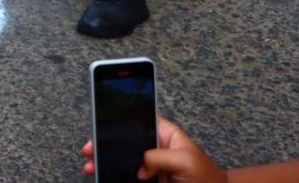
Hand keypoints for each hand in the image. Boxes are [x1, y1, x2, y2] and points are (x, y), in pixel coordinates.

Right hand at [82, 118, 226, 182]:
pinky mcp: (151, 182)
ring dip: (106, 162)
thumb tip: (139, 163)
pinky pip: (129, 177)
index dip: (118, 122)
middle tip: (90, 150)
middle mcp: (156, 149)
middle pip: (125, 142)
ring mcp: (153, 167)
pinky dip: (116, 176)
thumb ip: (159, 156)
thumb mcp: (185, 161)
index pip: (138, 121)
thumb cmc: (208, 179)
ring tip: (91, 166)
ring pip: (124, 160)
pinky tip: (105, 176)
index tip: (101, 127)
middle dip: (105, 144)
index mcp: (166, 135)